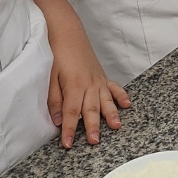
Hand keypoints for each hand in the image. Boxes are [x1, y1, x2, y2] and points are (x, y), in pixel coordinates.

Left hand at [46, 24, 129, 147]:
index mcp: (74, 86)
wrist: (68, 33)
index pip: (71, 113)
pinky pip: (114, 88)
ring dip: (111, 114)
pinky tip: (127, 105)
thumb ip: (54, 100)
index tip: (68, 144)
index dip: (70, 129)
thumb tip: (57, 120)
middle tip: (95, 141)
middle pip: (91, 109)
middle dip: (93, 127)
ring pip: (106, 101)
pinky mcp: (103, 76)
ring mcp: (98, 80)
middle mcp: (89, 85)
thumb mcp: (50, 77)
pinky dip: (121, 96)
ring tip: (116, 126)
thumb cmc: (57, 54)